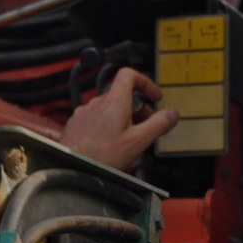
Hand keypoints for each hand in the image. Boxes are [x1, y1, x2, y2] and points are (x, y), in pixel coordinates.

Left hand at [60, 68, 178, 170]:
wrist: (69, 167)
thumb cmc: (102, 156)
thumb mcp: (137, 141)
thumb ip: (157, 125)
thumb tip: (173, 113)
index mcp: (114, 101)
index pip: (129, 75)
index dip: (144, 82)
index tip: (154, 98)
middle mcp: (97, 102)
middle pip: (121, 95)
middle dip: (138, 108)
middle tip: (146, 127)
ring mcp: (85, 112)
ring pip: (109, 108)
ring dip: (123, 118)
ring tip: (129, 139)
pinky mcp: (76, 124)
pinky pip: (96, 118)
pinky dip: (108, 125)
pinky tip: (110, 144)